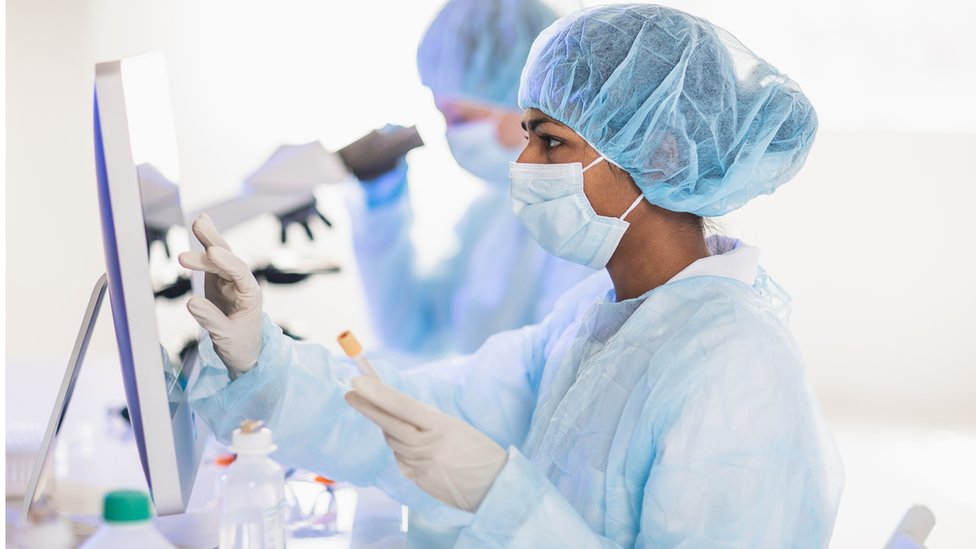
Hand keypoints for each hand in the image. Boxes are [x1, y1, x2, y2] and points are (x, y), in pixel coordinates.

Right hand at [178, 214, 262, 376]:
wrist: (245, 353)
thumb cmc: (240, 346)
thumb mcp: (225, 337)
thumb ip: (210, 319)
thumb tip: (190, 302)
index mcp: (251, 296)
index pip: (240, 274)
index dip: (227, 263)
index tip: (212, 253)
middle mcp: (242, 284)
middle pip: (230, 259)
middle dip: (214, 243)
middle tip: (199, 227)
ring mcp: (230, 280)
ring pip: (220, 256)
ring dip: (208, 240)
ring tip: (198, 222)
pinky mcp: (218, 281)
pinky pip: (212, 260)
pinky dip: (206, 243)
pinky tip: (203, 222)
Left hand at [345, 376, 506, 511]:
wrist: (495, 488)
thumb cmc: (479, 452)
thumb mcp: (456, 427)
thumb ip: (426, 421)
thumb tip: (397, 411)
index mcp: (440, 427)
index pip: (402, 406)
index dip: (378, 394)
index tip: (357, 382)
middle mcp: (426, 446)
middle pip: (388, 424)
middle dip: (367, 406)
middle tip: (350, 393)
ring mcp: (420, 466)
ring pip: (392, 442)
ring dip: (390, 430)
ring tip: (401, 423)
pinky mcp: (417, 480)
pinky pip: (400, 459)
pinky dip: (403, 450)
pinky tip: (417, 449)